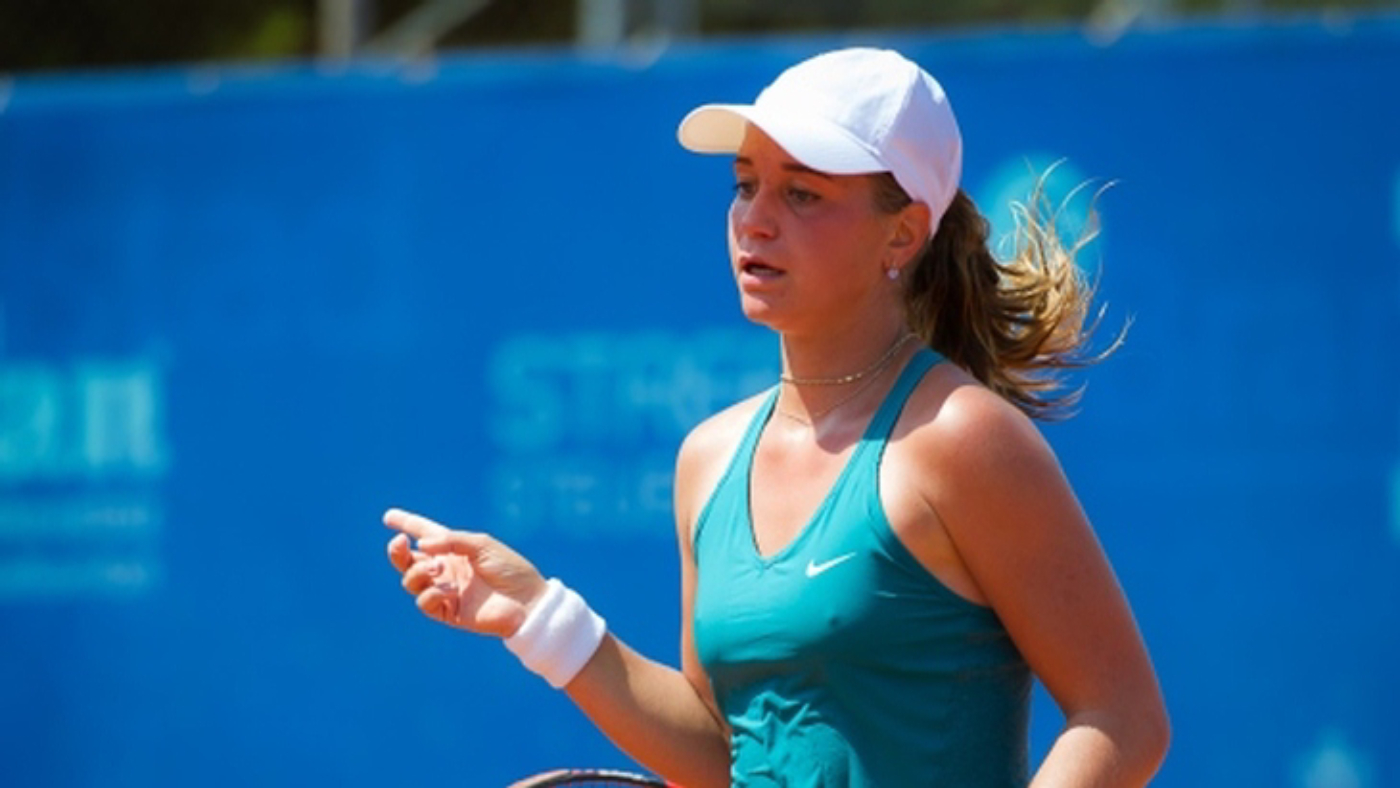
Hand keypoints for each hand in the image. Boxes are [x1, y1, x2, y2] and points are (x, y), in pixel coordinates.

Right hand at [383, 508, 547, 637]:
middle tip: (400, 543)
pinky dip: (431, 594)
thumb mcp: (481, 544)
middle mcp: (446, 569)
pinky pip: (424, 603)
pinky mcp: (448, 612)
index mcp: (454, 549)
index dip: (407, 524)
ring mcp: (445, 590)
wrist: (526, 601)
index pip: (425, 534)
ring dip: (416, 573)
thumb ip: (450, 540)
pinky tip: (449, 590)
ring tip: (436, 570)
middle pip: (409, 561)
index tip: (388, 516)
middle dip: (397, 552)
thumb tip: (420, 545)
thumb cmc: (510, 568)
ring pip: (410, 582)